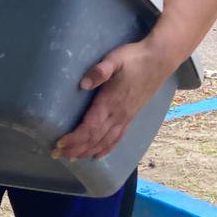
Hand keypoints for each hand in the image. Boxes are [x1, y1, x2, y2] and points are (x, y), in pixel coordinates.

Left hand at [55, 39, 177, 160]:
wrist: (159, 60)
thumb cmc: (134, 58)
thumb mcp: (114, 59)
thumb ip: (99, 71)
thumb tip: (82, 84)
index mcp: (110, 101)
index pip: (90, 126)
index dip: (75, 138)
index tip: (59, 143)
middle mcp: (118, 114)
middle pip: (94, 138)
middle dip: (75, 148)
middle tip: (57, 154)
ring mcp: (125, 117)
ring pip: (105, 141)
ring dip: (87, 151)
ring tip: (72, 158)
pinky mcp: (131, 116)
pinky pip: (118, 138)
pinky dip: (106, 149)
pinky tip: (98, 155)